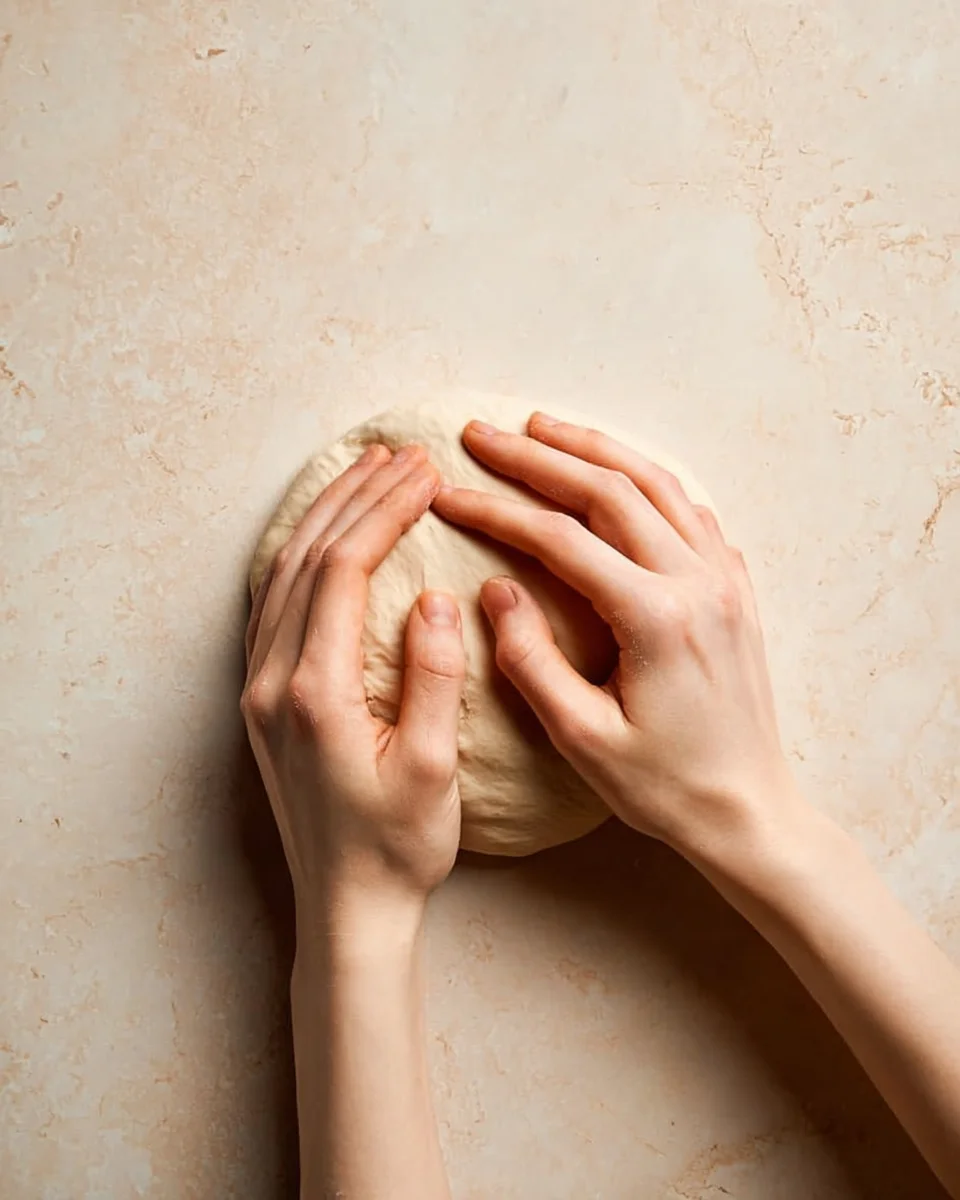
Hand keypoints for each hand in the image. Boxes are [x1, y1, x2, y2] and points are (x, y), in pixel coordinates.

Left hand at [242, 443, 465, 916]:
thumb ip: (430, 677)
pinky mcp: (263, 701)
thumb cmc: (396, 847)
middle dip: (355, 498)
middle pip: (305, 559)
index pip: (343, 571)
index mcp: (315, 692)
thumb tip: (431, 598)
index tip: (425, 474)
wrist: (347, 908)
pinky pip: (272, 604)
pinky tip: (324, 537)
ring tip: (365, 474)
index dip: (384, 513)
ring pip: (281, 577)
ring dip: (323, 518)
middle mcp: (273, 681)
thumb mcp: (432, 769)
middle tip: (402, 454)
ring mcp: (260, 690)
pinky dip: (300, 556)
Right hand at [431, 414, 800, 860]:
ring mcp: (725, 580)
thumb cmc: (664, 787)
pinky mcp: (737, 589)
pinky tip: (617, 474)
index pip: (558, 539)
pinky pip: (691, 510)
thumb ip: (530, 659)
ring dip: (594, 450)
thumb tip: (495, 588)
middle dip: (538, 456)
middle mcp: (698, 582)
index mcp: (655, 617)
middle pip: (608, 490)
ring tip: (541, 427)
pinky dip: (646, 479)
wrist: (748, 811)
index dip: (495, 510)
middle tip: (481, 434)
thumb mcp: (581, 739)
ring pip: (656, 485)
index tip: (448, 494)